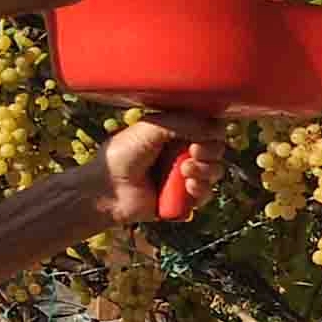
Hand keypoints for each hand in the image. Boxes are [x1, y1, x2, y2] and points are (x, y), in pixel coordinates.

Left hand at [95, 107, 226, 227]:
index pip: (209, 128)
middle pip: (216, 149)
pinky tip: (187, 188)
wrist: (105, 189)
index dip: (212, 132)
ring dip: (206, 171)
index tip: (200, 136)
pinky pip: (205, 195)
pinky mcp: (182, 199)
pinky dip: (200, 192)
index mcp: (175, 132)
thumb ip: (183, 122)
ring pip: (214, 172)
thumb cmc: (120, 155)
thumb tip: (216, 128)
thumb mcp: (151, 129)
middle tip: (192, 154)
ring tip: (185, 172)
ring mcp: (182, 176)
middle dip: (209, 152)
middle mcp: (181, 152)